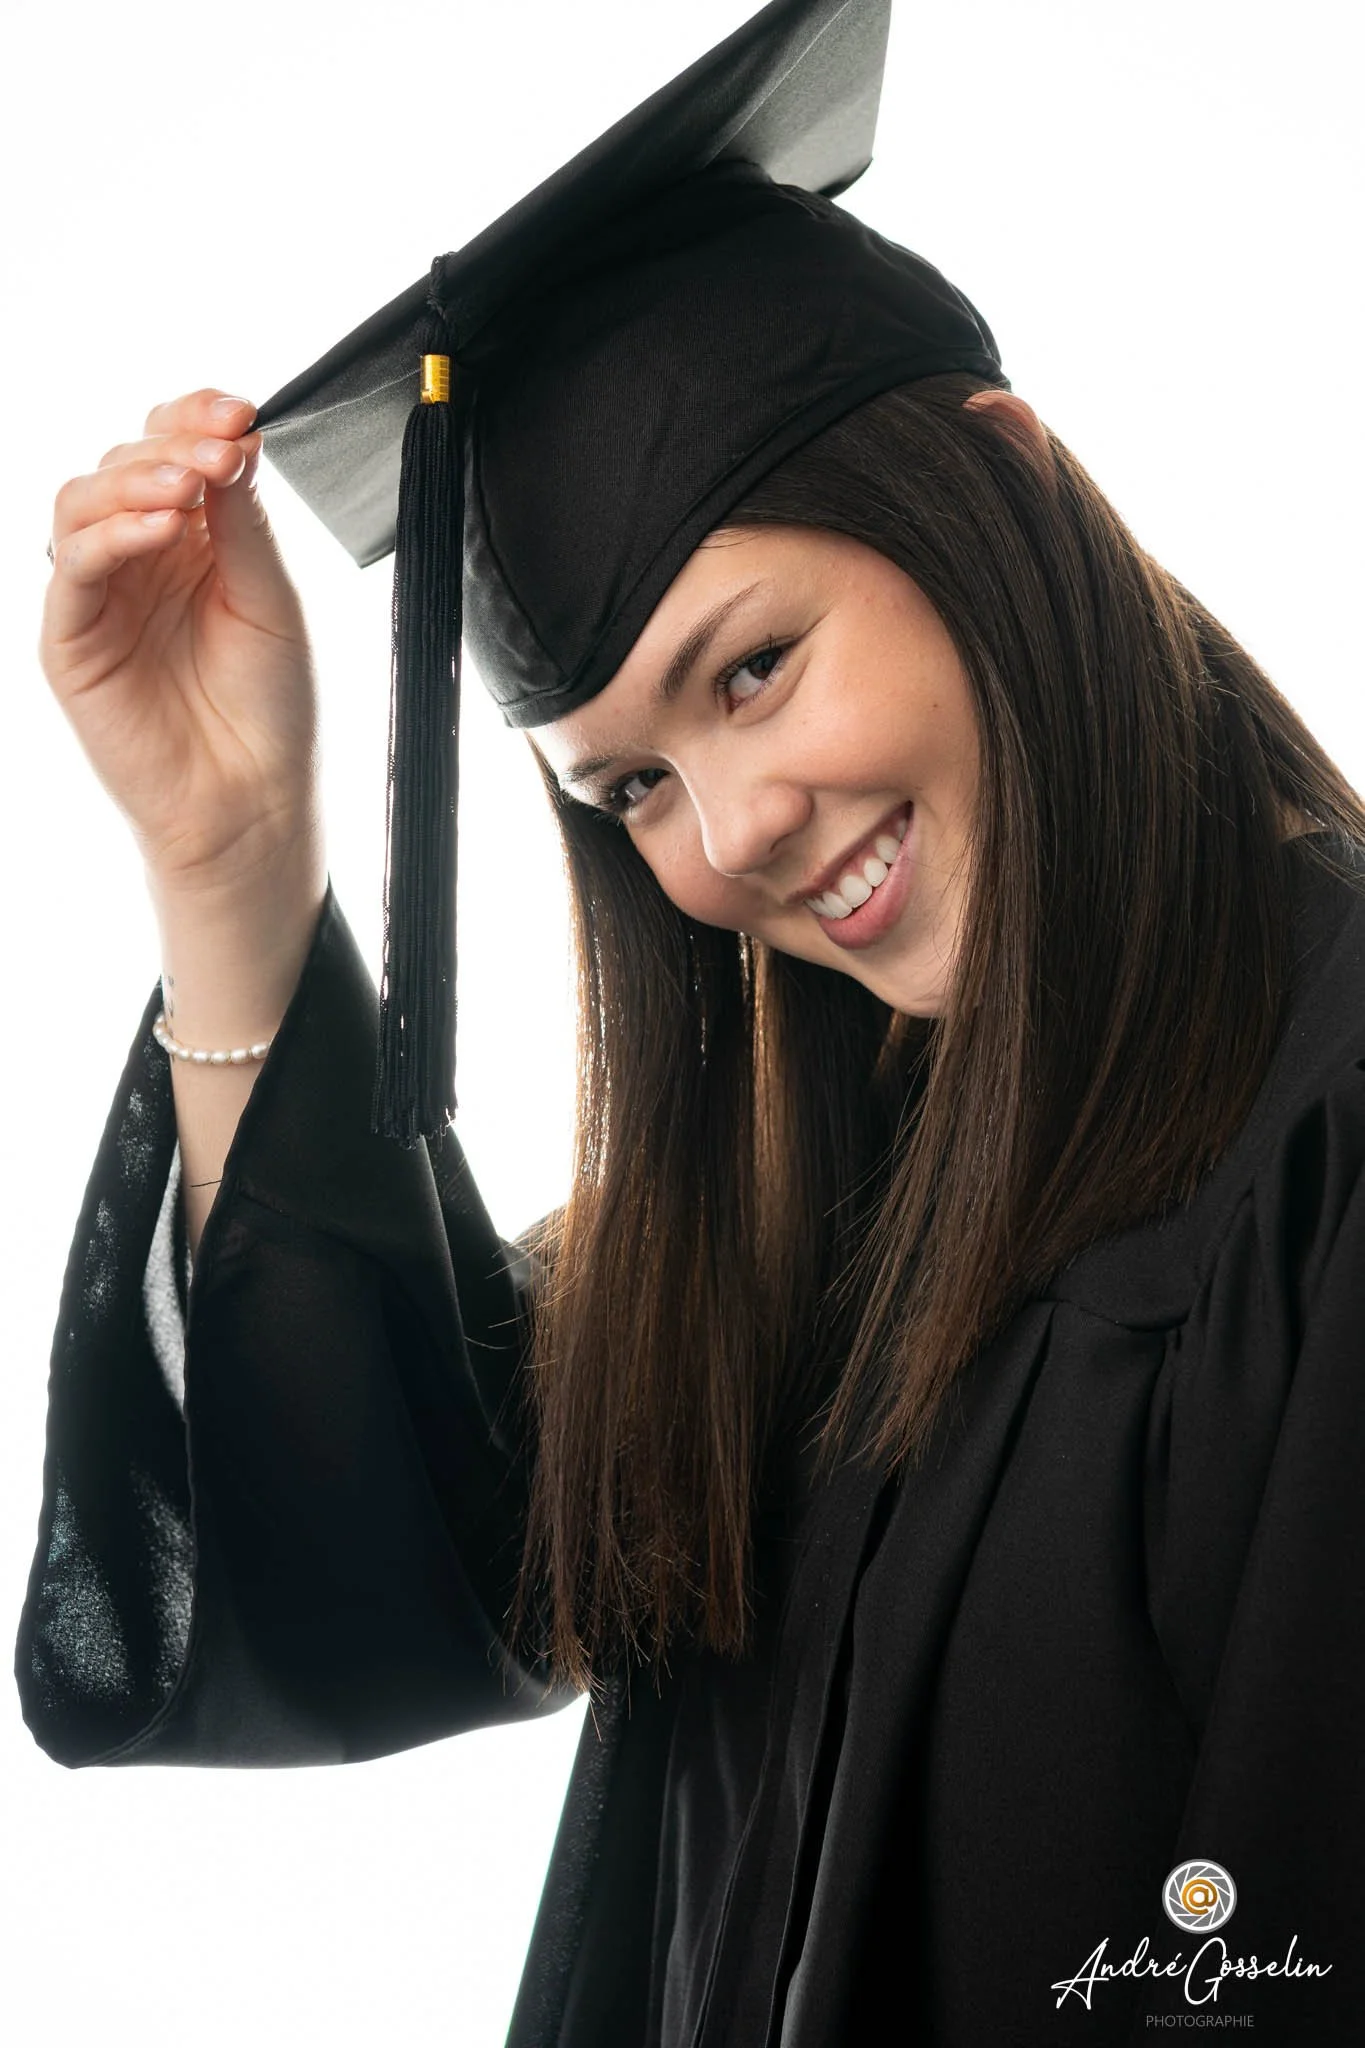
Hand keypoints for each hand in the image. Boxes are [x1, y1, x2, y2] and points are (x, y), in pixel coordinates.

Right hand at [40, 388, 319, 896]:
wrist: (254, 802)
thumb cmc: (270, 711)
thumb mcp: (272, 600)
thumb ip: (245, 522)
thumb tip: (234, 440)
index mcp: (195, 539)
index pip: (177, 450)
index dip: (198, 419)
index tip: (240, 413)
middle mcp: (142, 557)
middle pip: (126, 462)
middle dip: (173, 443)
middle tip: (219, 449)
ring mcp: (103, 594)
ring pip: (84, 500)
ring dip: (135, 478)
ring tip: (186, 485)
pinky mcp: (72, 638)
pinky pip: (73, 566)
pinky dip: (111, 535)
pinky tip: (159, 529)